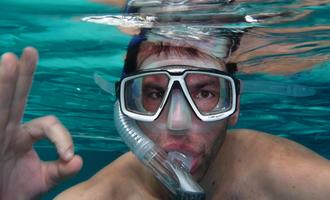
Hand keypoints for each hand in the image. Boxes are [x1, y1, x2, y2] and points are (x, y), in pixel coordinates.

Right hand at [0, 48, 82, 199]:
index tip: (68, 156)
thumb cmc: (12, 191)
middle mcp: (8, 129)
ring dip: (4, 82)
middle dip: (24, 76)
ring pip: (1, 104)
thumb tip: (78, 160)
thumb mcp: (42, 179)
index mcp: (22, 136)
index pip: (47, 124)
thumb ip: (60, 169)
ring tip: (9, 59)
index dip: (61, 137)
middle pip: (17, 98)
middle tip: (30, 52)